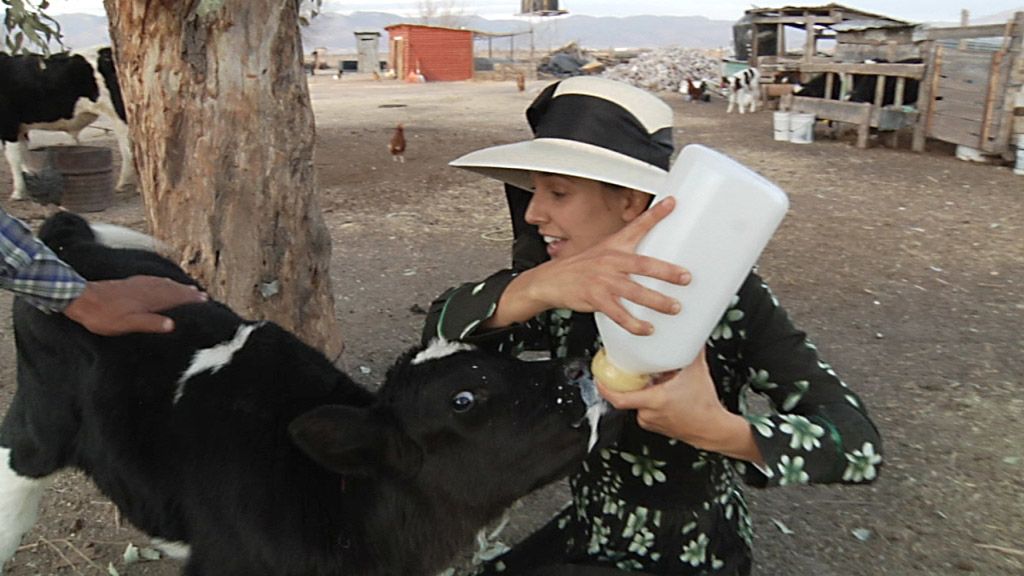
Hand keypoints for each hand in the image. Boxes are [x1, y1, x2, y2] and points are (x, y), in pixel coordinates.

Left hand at [63, 276, 207, 335]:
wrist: (79, 298)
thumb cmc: (102, 316)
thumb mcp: (126, 324)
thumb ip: (149, 322)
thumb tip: (172, 324)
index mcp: (147, 300)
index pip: (174, 298)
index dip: (189, 299)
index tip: (203, 299)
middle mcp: (145, 289)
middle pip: (171, 289)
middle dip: (187, 292)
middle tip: (201, 294)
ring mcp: (136, 284)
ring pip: (162, 283)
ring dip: (177, 286)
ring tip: (188, 287)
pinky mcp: (128, 282)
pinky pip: (152, 279)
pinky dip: (162, 280)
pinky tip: (162, 281)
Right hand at [519, 197, 690, 334]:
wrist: (550, 281)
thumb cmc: (580, 268)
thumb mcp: (601, 252)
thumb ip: (624, 252)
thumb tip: (650, 257)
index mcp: (613, 246)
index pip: (637, 226)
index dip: (655, 214)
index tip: (672, 203)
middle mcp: (610, 261)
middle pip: (642, 264)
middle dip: (666, 271)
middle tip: (685, 277)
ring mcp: (603, 280)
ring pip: (634, 291)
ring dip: (656, 301)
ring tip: (673, 307)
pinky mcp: (595, 298)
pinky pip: (619, 313)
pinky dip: (634, 323)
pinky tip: (646, 328)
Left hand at [597, 350, 763, 463]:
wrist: (714, 429)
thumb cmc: (705, 407)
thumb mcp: (697, 372)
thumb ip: (692, 351)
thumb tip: (690, 335)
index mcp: (654, 400)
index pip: (618, 397)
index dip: (604, 387)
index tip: (598, 376)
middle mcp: (649, 413)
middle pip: (626, 395)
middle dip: (625, 382)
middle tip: (624, 369)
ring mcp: (651, 421)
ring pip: (636, 403)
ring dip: (640, 391)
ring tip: (649, 380)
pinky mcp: (656, 426)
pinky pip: (645, 410)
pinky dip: (649, 400)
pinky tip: (659, 393)